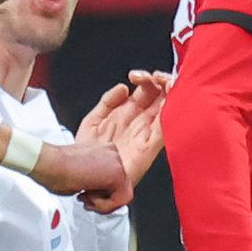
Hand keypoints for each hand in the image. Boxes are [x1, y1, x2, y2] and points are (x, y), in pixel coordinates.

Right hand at [31, 137, 133, 213]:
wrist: (50, 163)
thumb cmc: (56, 168)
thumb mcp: (81, 173)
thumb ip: (94, 178)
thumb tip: (98, 191)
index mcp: (104, 150)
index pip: (114, 178)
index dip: (102, 193)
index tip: (87, 195)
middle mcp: (113, 154)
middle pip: (121, 186)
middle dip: (104, 200)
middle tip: (87, 200)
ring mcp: (116, 162)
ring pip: (122, 194)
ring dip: (103, 203)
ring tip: (85, 198)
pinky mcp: (117, 174)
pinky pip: (120, 199)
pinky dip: (104, 206)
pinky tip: (88, 198)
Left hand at [77, 70, 171, 193]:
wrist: (81, 174)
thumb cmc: (88, 154)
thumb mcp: (94, 120)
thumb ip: (108, 101)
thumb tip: (123, 87)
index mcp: (127, 114)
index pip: (146, 91)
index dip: (146, 79)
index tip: (136, 76)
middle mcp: (139, 123)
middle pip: (160, 97)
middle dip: (162, 82)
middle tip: (156, 77)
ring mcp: (146, 134)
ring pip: (166, 109)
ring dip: (170, 93)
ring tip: (166, 82)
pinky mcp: (148, 149)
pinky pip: (163, 129)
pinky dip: (169, 114)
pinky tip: (168, 102)